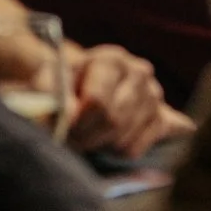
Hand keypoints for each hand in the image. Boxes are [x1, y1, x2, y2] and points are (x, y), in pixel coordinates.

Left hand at [65, 44, 190, 157]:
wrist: (82, 86)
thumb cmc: (63, 84)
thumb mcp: (50, 81)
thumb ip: (53, 94)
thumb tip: (68, 116)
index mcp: (112, 59)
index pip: (98, 101)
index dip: (78, 122)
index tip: (64, 129)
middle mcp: (139, 73)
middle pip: (113, 120)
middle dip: (87, 136)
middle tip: (71, 139)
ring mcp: (153, 97)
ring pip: (124, 138)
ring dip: (99, 145)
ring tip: (86, 134)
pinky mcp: (160, 120)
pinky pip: (135, 149)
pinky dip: (114, 151)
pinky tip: (106, 136)